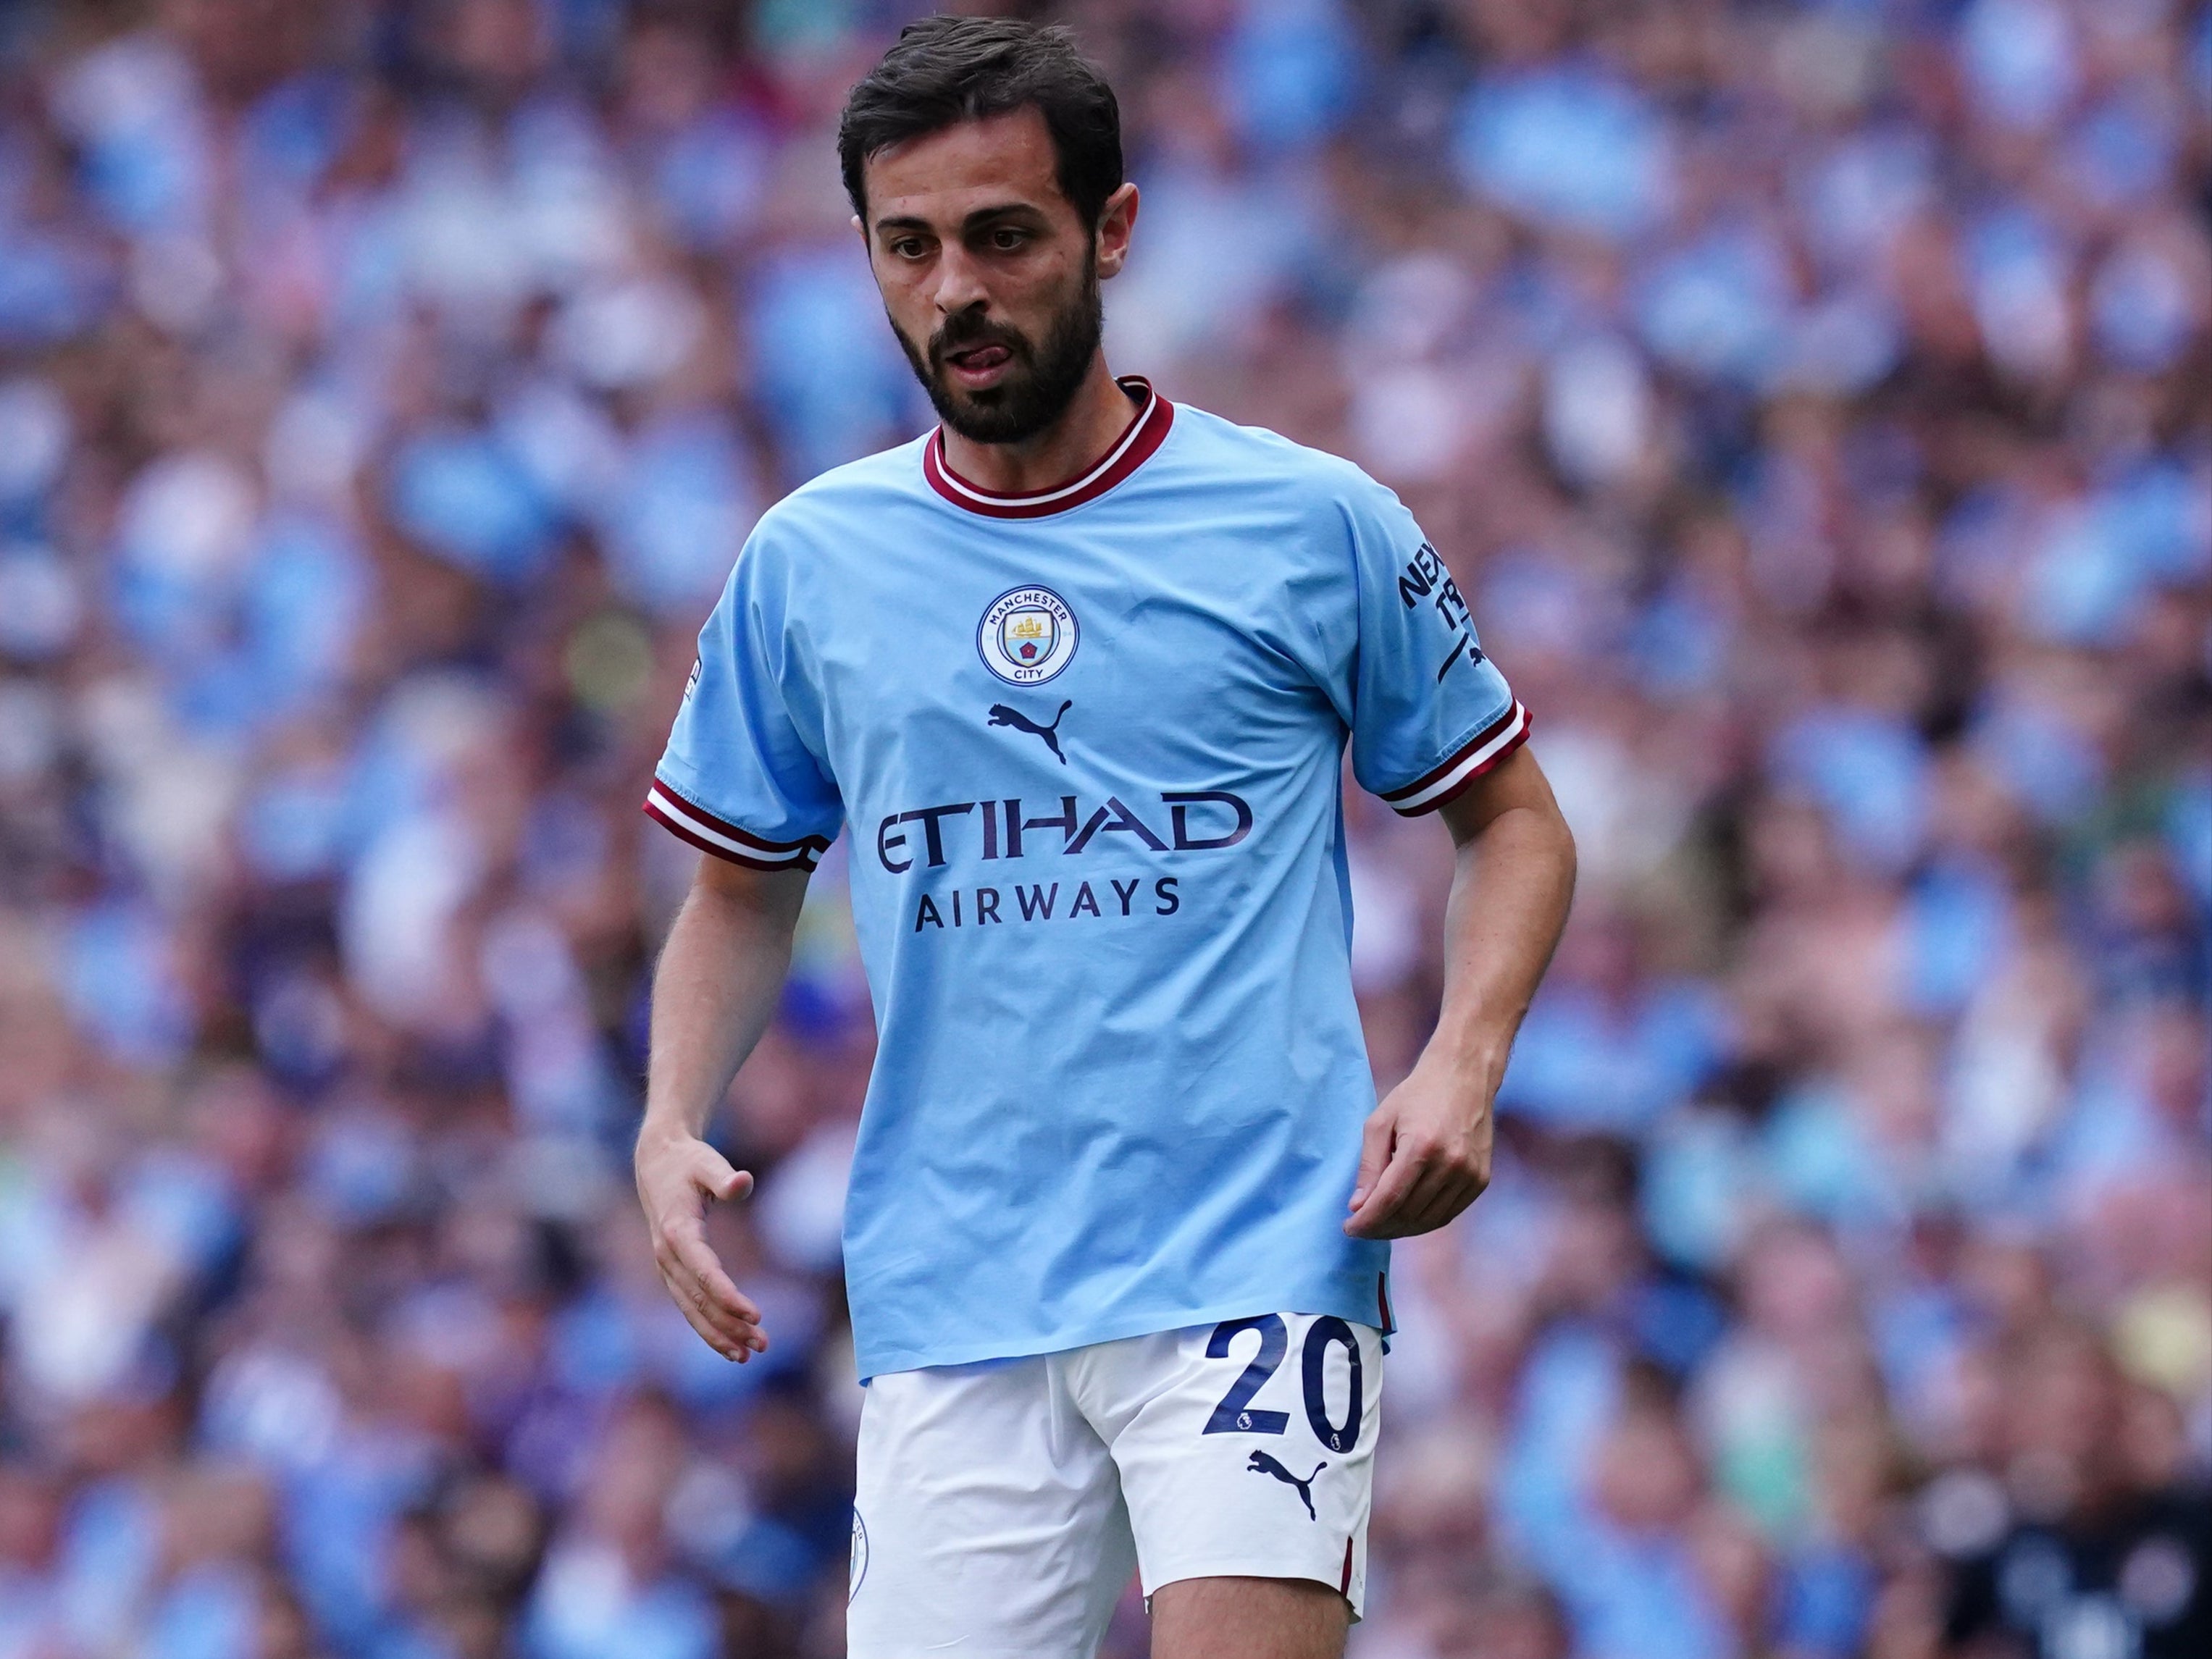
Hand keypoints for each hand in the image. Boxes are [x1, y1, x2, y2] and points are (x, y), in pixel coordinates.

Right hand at [636, 1131, 767, 1360]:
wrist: (656, 1163)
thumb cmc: (689, 1161)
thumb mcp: (707, 1162)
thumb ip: (724, 1177)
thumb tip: (742, 1182)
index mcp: (677, 1231)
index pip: (705, 1273)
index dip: (729, 1296)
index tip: (755, 1315)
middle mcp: (667, 1255)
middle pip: (699, 1299)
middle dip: (729, 1325)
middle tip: (762, 1344)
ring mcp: (667, 1267)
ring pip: (692, 1309)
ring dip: (718, 1334)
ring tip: (748, 1354)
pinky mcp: (672, 1272)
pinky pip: (689, 1305)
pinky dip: (707, 1327)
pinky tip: (730, 1345)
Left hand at [1343, 1057, 1494, 1239]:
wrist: (1465, 1076)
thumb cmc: (1417, 1095)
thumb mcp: (1380, 1121)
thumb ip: (1369, 1165)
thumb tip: (1358, 1206)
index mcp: (1421, 1146)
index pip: (1389, 1199)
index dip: (1366, 1220)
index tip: (1348, 1228)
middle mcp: (1450, 1164)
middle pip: (1408, 1214)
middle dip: (1379, 1228)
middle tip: (1360, 1227)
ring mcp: (1470, 1175)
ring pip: (1428, 1221)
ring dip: (1400, 1230)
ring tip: (1379, 1226)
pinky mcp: (1481, 1180)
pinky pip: (1448, 1215)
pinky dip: (1424, 1222)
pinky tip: (1405, 1219)